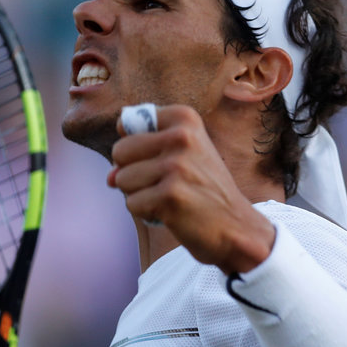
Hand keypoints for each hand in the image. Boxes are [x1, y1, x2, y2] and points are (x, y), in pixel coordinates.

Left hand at [108, 105, 274, 274]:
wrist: (237, 228)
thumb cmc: (204, 191)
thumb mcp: (183, 155)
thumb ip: (140, 153)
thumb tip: (109, 177)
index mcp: (185, 118)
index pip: (126, 123)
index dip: (136, 147)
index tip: (163, 157)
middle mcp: (181, 137)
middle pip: (119, 151)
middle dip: (133, 172)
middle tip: (166, 183)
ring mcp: (176, 167)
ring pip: (122, 179)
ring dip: (139, 195)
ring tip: (171, 198)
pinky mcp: (170, 196)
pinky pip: (132, 203)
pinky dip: (146, 213)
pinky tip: (172, 213)